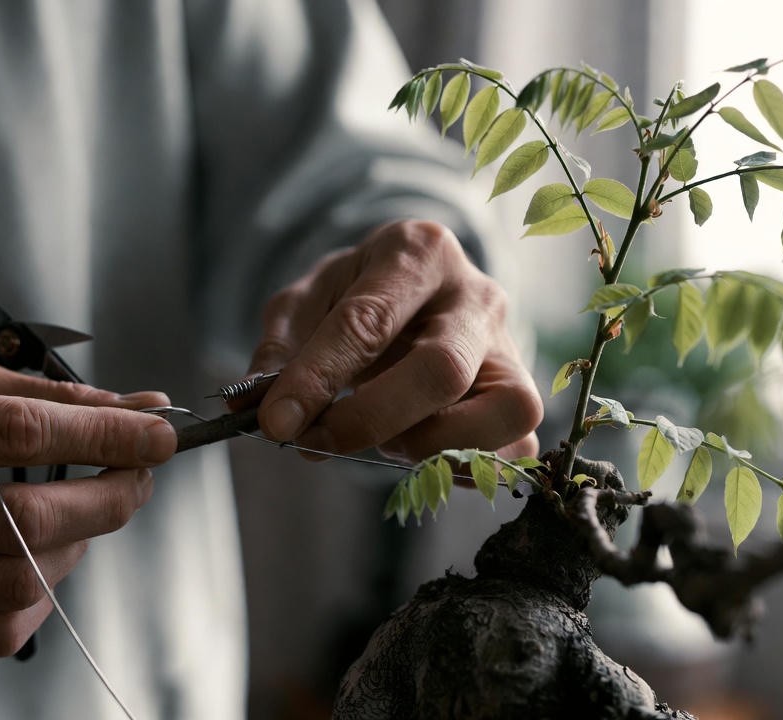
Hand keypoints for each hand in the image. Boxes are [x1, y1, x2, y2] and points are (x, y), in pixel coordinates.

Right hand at [0, 362, 174, 657]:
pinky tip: (41, 561)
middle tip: (137, 476)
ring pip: (20, 584)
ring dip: (78, 547)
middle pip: (25, 521)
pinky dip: (42, 597)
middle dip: (107, 498)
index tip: (161, 431)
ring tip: (78, 514)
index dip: (104, 433)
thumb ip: (42, 397)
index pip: (16, 434)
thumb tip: (140, 410)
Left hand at [247, 220, 540, 462]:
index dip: (318, 377)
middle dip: (371, 419)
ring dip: (427, 446)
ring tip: (383, 439)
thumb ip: (281, 348)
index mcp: (418, 253)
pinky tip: (419, 456)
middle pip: (442, 370)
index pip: (368, 321)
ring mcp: (510, 350)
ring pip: (501, 413)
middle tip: (316, 442)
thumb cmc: (357, 295)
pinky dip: (464, 467)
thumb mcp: (306, 301)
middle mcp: (477, 297)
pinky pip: (516, 451)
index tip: (276, 422)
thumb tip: (260, 409)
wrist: (416, 291)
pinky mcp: (521, 398)